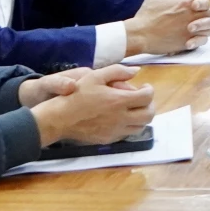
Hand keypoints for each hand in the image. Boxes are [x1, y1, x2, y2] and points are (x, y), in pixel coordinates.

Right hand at [28, 64, 155, 147]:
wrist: (59, 118)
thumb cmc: (76, 94)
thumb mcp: (95, 76)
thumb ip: (118, 71)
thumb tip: (136, 71)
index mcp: (119, 101)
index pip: (147, 97)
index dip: (149, 90)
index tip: (144, 87)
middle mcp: (121, 118)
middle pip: (149, 115)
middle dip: (150, 105)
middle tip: (143, 99)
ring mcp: (115, 131)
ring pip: (140, 127)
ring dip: (141, 117)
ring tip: (133, 108)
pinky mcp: (108, 139)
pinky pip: (126, 134)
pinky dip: (129, 125)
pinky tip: (121, 118)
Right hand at [124, 0, 209, 55]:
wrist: (139, 35)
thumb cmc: (147, 14)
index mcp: (185, 2)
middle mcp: (191, 15)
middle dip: (207, 8)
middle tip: (201, 9)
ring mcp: (190, 30)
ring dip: (207, 22)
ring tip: (199, 22)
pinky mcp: (187, 42)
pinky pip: (204, 39)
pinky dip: (203, 36)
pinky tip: (196, 34)